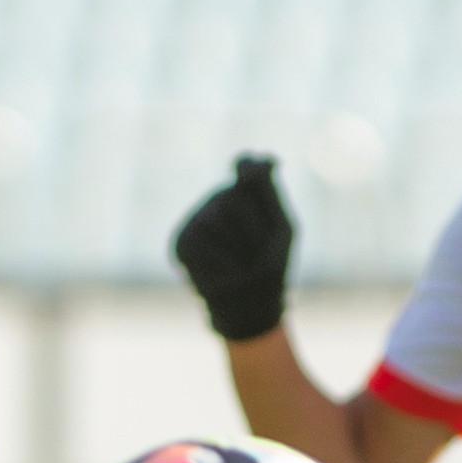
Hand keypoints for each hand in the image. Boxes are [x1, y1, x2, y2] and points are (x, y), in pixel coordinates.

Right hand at [174, 154, 293, 342]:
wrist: (251, 305)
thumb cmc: (272, 265)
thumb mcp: (281, 227)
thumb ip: (269, 192)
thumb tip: (262, 157)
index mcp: (242, 193)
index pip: (249, 171)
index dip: (257, 184)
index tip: (264, 202)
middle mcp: (215, 201)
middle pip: (235, 198)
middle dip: (255, 230)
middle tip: (259, 252)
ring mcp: (195, 220)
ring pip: (216, 220)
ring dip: (239, 249)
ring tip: (242, 264)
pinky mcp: (181, 243)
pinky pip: (202, 244)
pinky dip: (221, 262)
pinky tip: (224, 272)